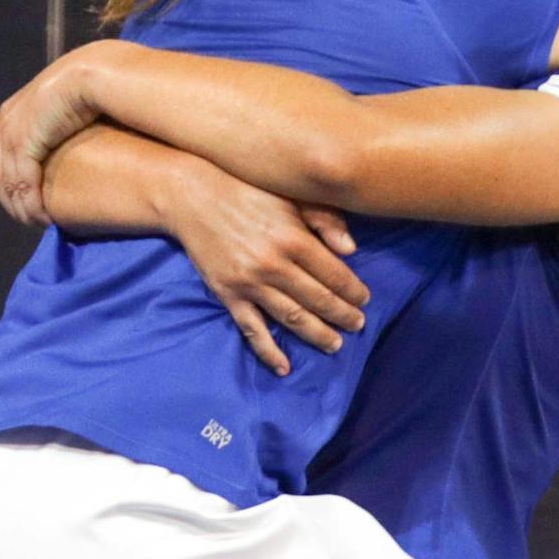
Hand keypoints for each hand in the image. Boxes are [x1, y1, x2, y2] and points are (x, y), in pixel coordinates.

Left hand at [0, 44, 124, 220]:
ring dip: (22, 208)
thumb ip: (51, 116)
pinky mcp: (27, 145)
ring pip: (9, 183)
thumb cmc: (87, 83)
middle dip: (6, 197)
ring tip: (35, 223)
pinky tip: (44, 218)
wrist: (90, 74)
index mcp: (11, 110)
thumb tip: (60, 126)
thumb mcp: (60, 99)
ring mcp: (14, 134)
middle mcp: (6, 123)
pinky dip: (33, 205)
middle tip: (22, 216)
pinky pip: (24, 185)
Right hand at [169, 171, 365, 375]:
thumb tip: (352, 250)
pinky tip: (284, 367)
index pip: (334, 274)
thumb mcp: (290, 195)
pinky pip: (252, 329)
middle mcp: (274, 265)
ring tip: (335, 344)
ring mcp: (250, 284)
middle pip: (318, 299)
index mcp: (293, 239)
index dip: (354, 291)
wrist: (193, 196)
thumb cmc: (247, 191)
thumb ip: (324, 220)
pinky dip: (269, 351)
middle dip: (342, 315)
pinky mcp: (229, 295)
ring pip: (292, 318)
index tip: (365, 300)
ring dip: (317, 334)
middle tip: (358, 325)